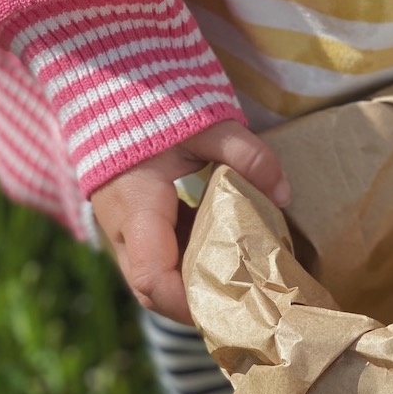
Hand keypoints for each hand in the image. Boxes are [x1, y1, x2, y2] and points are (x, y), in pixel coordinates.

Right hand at [91, 120, 288, 324]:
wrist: (109, 88)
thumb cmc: (154, 107)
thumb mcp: (206, 125)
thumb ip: (246, 155)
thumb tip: (283, 194)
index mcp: (135, 209)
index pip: (152, 278)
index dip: (187, 303)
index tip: (228, 305)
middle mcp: (120, 230)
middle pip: (153, 293)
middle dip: (196, 304)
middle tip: (243, 303)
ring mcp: (121, 232)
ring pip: (154, 281)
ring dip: (193, 286)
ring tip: (239, 283)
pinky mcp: (132, 228)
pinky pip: (157, 261)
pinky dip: (187, 266)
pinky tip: (223, 255)